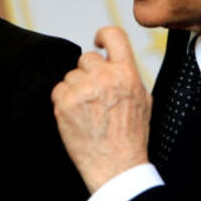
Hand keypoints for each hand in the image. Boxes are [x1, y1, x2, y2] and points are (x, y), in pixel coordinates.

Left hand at [51, 26, 151, 192]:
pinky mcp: (65, 103)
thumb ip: (127, 75)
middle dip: (87, 74)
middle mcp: (104, 78)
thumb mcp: (143, 99)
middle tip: (94, 95)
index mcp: (126, 73)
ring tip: (87, 111)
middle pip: (86, 58)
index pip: (113, 35)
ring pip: (70, 75)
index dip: (102, 35)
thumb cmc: (131, 136)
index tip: (97, 42)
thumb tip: (113, 58)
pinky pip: (58, 90)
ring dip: (75, 89)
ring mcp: (83, 90)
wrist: (117, 165)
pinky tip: (76, 116)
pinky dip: (63, 101)